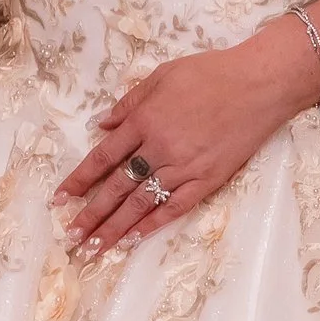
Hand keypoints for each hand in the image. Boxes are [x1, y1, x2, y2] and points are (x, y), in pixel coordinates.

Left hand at [53, 22, 318, 253]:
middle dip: (91, 214)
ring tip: (94, 248)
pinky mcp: (208, 180)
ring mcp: (184, 167)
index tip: (60, 199)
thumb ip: (129, 101)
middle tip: (71, 237)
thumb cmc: (212, 72)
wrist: (260, 84)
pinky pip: (175, 207)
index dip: (79, 179)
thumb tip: (100, 124)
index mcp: (145, 120)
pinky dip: (152, 225)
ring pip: (141, 203)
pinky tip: (134, 239)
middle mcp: (159, 148)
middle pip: (117, 187)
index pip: (103, 157)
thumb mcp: (163, 75)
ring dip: (115, 228)